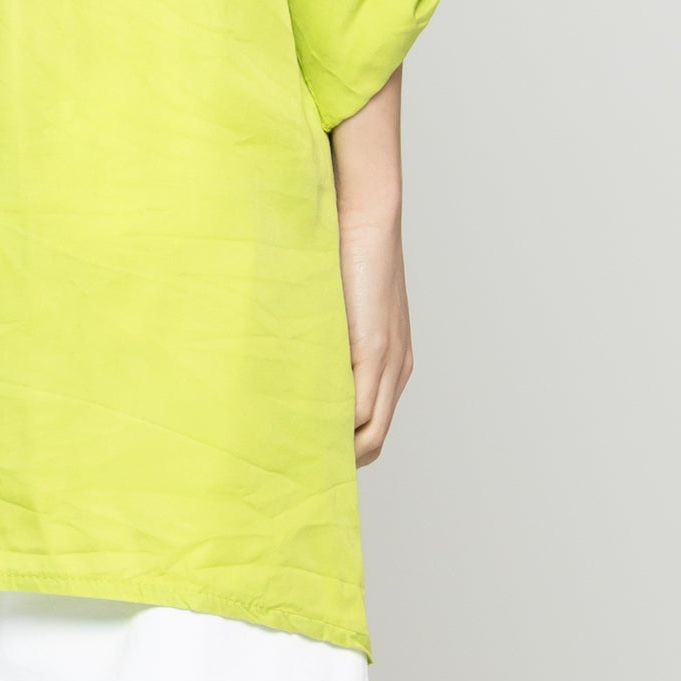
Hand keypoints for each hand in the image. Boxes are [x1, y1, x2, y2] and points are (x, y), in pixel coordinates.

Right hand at [330, 74, 410, 465]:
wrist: (364, 212)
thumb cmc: (341, 251)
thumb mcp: (331, 307)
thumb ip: (321, 341)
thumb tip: (283, 367)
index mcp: (391, 361)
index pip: (371, 427)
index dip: (341, 448)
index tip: (304, 456)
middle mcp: (397, 370)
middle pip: (372, 442)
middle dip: (337, 461)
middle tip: (292, 468)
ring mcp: (390, 365)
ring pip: (369, 438)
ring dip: (334, 453)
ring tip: (292, 459)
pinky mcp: (375, 353)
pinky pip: (362, 415)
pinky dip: (335, 433)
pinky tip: (303, 437)